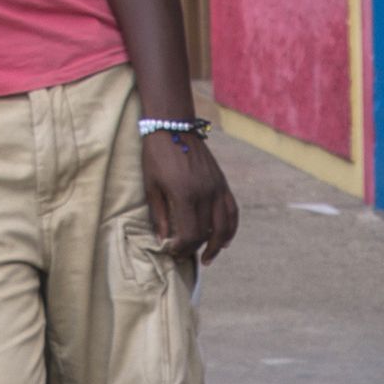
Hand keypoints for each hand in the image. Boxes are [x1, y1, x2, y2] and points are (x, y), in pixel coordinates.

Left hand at [140, 130, 236, 262]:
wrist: (173, 125)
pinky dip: (230, 228)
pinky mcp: (222, 183)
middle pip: (206, 233)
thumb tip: (163, 241)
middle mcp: (205, 193)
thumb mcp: (151, 185)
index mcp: (185, 195)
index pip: (190, 234)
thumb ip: (159, 215)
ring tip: (208, 258)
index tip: (171, 251)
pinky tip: (224, 241)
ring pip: (224, 226)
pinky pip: (232, 211)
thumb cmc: (157, 154)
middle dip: (193, 248)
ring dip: (217, 245)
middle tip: (181, 255)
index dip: (181, 248)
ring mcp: (217, 188)